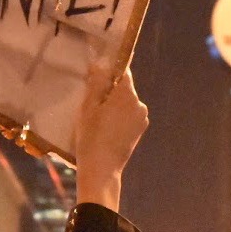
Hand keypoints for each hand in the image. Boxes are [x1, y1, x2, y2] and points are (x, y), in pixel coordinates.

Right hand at [73, 64, 147, 209]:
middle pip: (123, 88)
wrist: (102, 168)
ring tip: (97, 117)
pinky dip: (119, 117)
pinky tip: (105, 128)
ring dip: (114, 104)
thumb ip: (97, 81)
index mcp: (127, 94)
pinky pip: (129, 115)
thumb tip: (102, 62)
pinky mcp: (140, 130)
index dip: (109, 70)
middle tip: (91, 102)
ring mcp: (142, 118)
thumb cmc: (91, 135)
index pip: (122, 71)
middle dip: (109, 90)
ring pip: (126, 102)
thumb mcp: (88, 106)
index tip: (96, 74)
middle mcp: (139, 103)